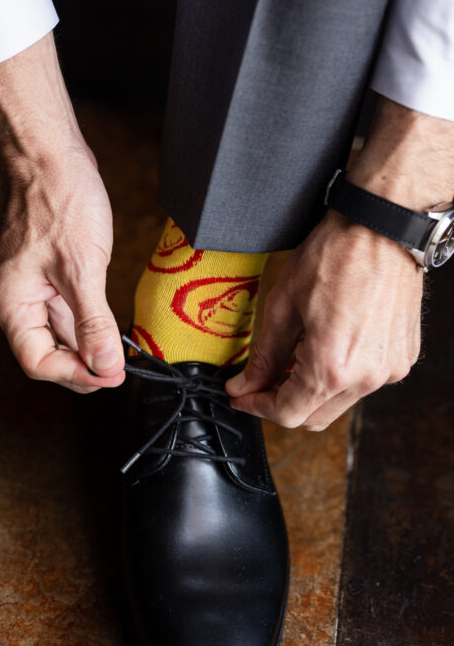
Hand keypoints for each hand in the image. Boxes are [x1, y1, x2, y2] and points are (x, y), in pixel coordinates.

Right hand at [0, 142, 124, 392]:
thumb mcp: (83, 268)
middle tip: (118, 369)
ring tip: (117, 352)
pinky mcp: (42, 270)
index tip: (110, 375)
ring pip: (55, 330)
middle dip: (82, 364)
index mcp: (11, 302)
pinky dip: (83, 319)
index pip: (37, 361)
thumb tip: (104, 365)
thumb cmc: (58, 198)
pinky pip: (61, 308)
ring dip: (85, 344)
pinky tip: (107, 325)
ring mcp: (27, 284)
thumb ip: (93, 322)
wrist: (47, 152)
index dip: (74, 375)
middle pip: (45, 351)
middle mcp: (12, 298)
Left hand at [225, 210, 422, 429]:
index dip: (257, 407)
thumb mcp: (282, 304)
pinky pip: (364, 382)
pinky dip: (340, 376)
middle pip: (314, 417)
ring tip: (293, 357)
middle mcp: (366, 377)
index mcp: (332, 367)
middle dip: (282, 404)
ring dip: (312, 390)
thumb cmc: (335, 255)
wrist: (383, 228)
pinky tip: (325, 347)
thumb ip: (263, 355)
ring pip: (340, 402)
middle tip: (259, 382)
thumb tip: (246, 385)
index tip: (241, 395)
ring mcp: (389, 370)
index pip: (288, 413)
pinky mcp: (403, 358)